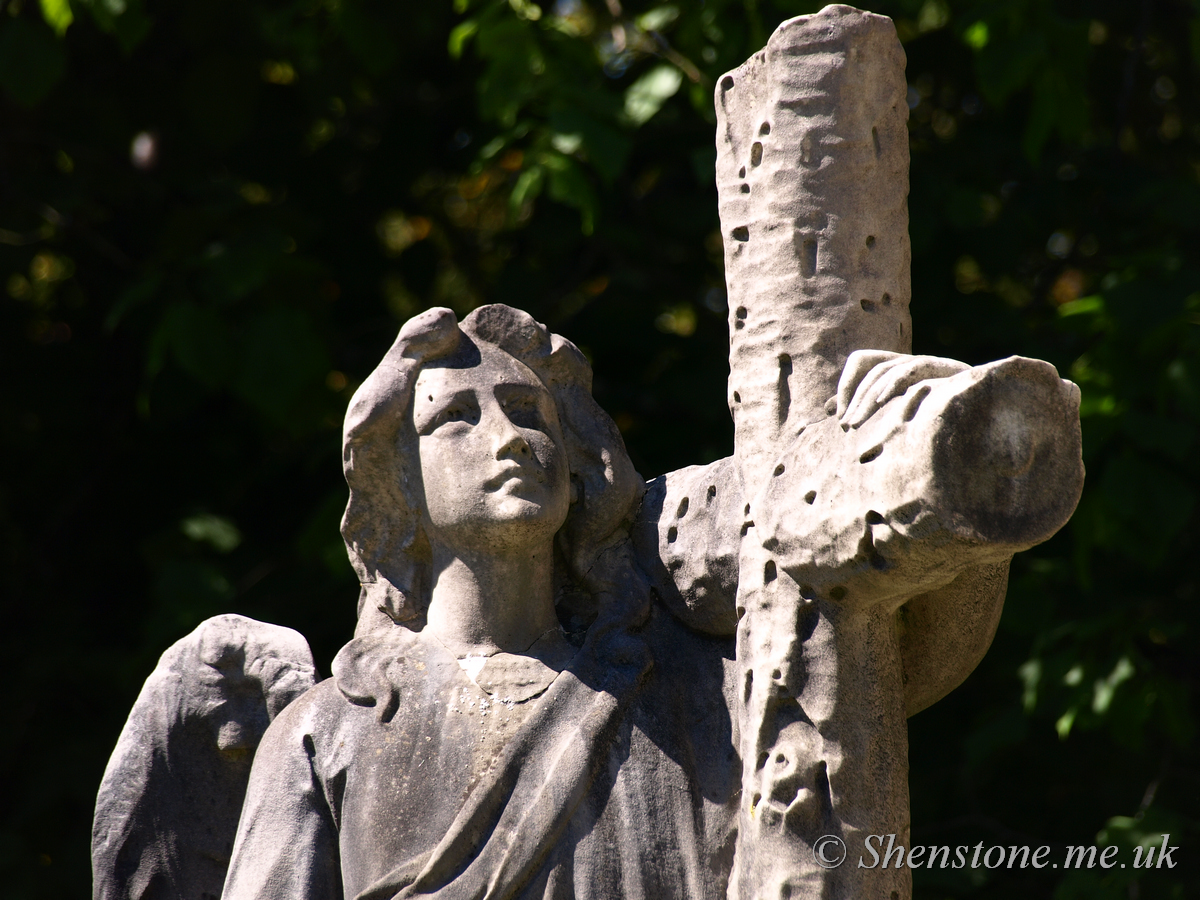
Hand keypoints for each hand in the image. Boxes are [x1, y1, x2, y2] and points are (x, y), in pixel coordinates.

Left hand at [835, 350, 969, 428]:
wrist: (979, 402)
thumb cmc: (933, 406)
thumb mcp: (893, 408)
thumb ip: (860, 404)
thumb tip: (826, 409)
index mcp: (893, 366)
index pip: (859, 361)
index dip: (846, 386)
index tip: (838, 418)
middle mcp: (905, 360)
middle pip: (871, 370)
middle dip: (854, 399)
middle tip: (846, 427)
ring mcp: (922, 361)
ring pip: (886, 372)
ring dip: (867, 399)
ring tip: (857, 423)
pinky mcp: (939, 367)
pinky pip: (911, 369)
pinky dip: (893, 384)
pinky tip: (882, 402)